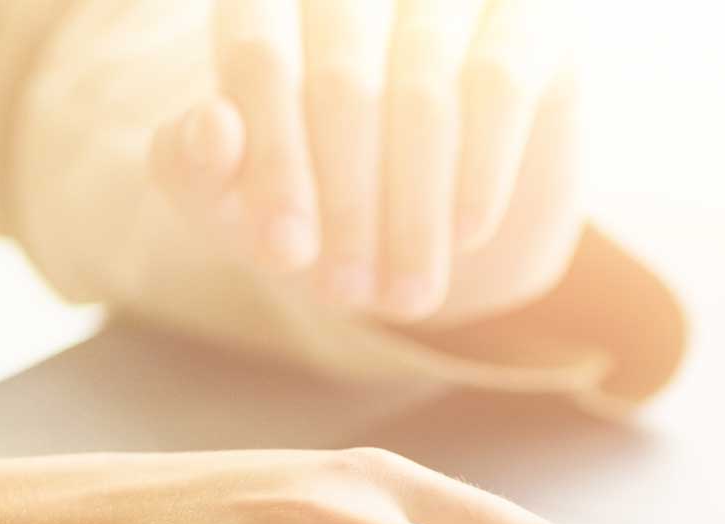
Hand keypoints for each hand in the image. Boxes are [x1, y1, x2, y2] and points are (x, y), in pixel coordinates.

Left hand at [148, 0, 579, 323]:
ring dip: (412, 211)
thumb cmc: (320, 194)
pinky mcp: (530, 14)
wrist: (441, 222)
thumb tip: (213, 127)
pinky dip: (480, 171)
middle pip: (343, 80)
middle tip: (347, 293)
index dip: (272, 162)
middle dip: (344, 204)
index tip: (284, 256)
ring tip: (406, 295)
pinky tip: (466, 233)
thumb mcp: (240, 199)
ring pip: (424, 89)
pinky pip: (500, 83)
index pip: (259, 56)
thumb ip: (194, 167)